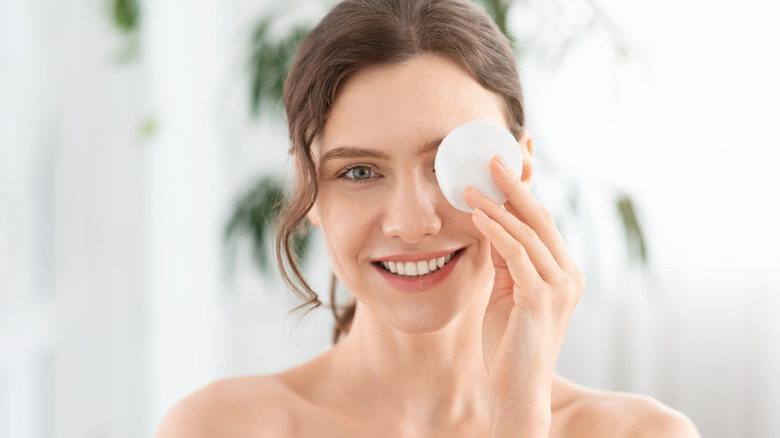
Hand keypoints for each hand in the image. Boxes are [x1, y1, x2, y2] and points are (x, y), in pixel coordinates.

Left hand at [462, 155, 583, 417]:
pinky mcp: (543, 298)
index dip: (523, 190)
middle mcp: (568, 274)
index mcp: (562, 271)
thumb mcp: (506, 290)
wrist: (517, 388)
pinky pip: (517, 255)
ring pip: (529, 232)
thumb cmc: (509, 341)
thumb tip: (490, 220)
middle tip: (491, 157)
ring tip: (470, 185)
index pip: (542, 221)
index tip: (504, 163)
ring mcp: (560, 286)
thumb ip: (505, 258)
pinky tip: (477, 215)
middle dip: (514, 185)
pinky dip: (496, 231)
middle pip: (540, 217)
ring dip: (497, 205)